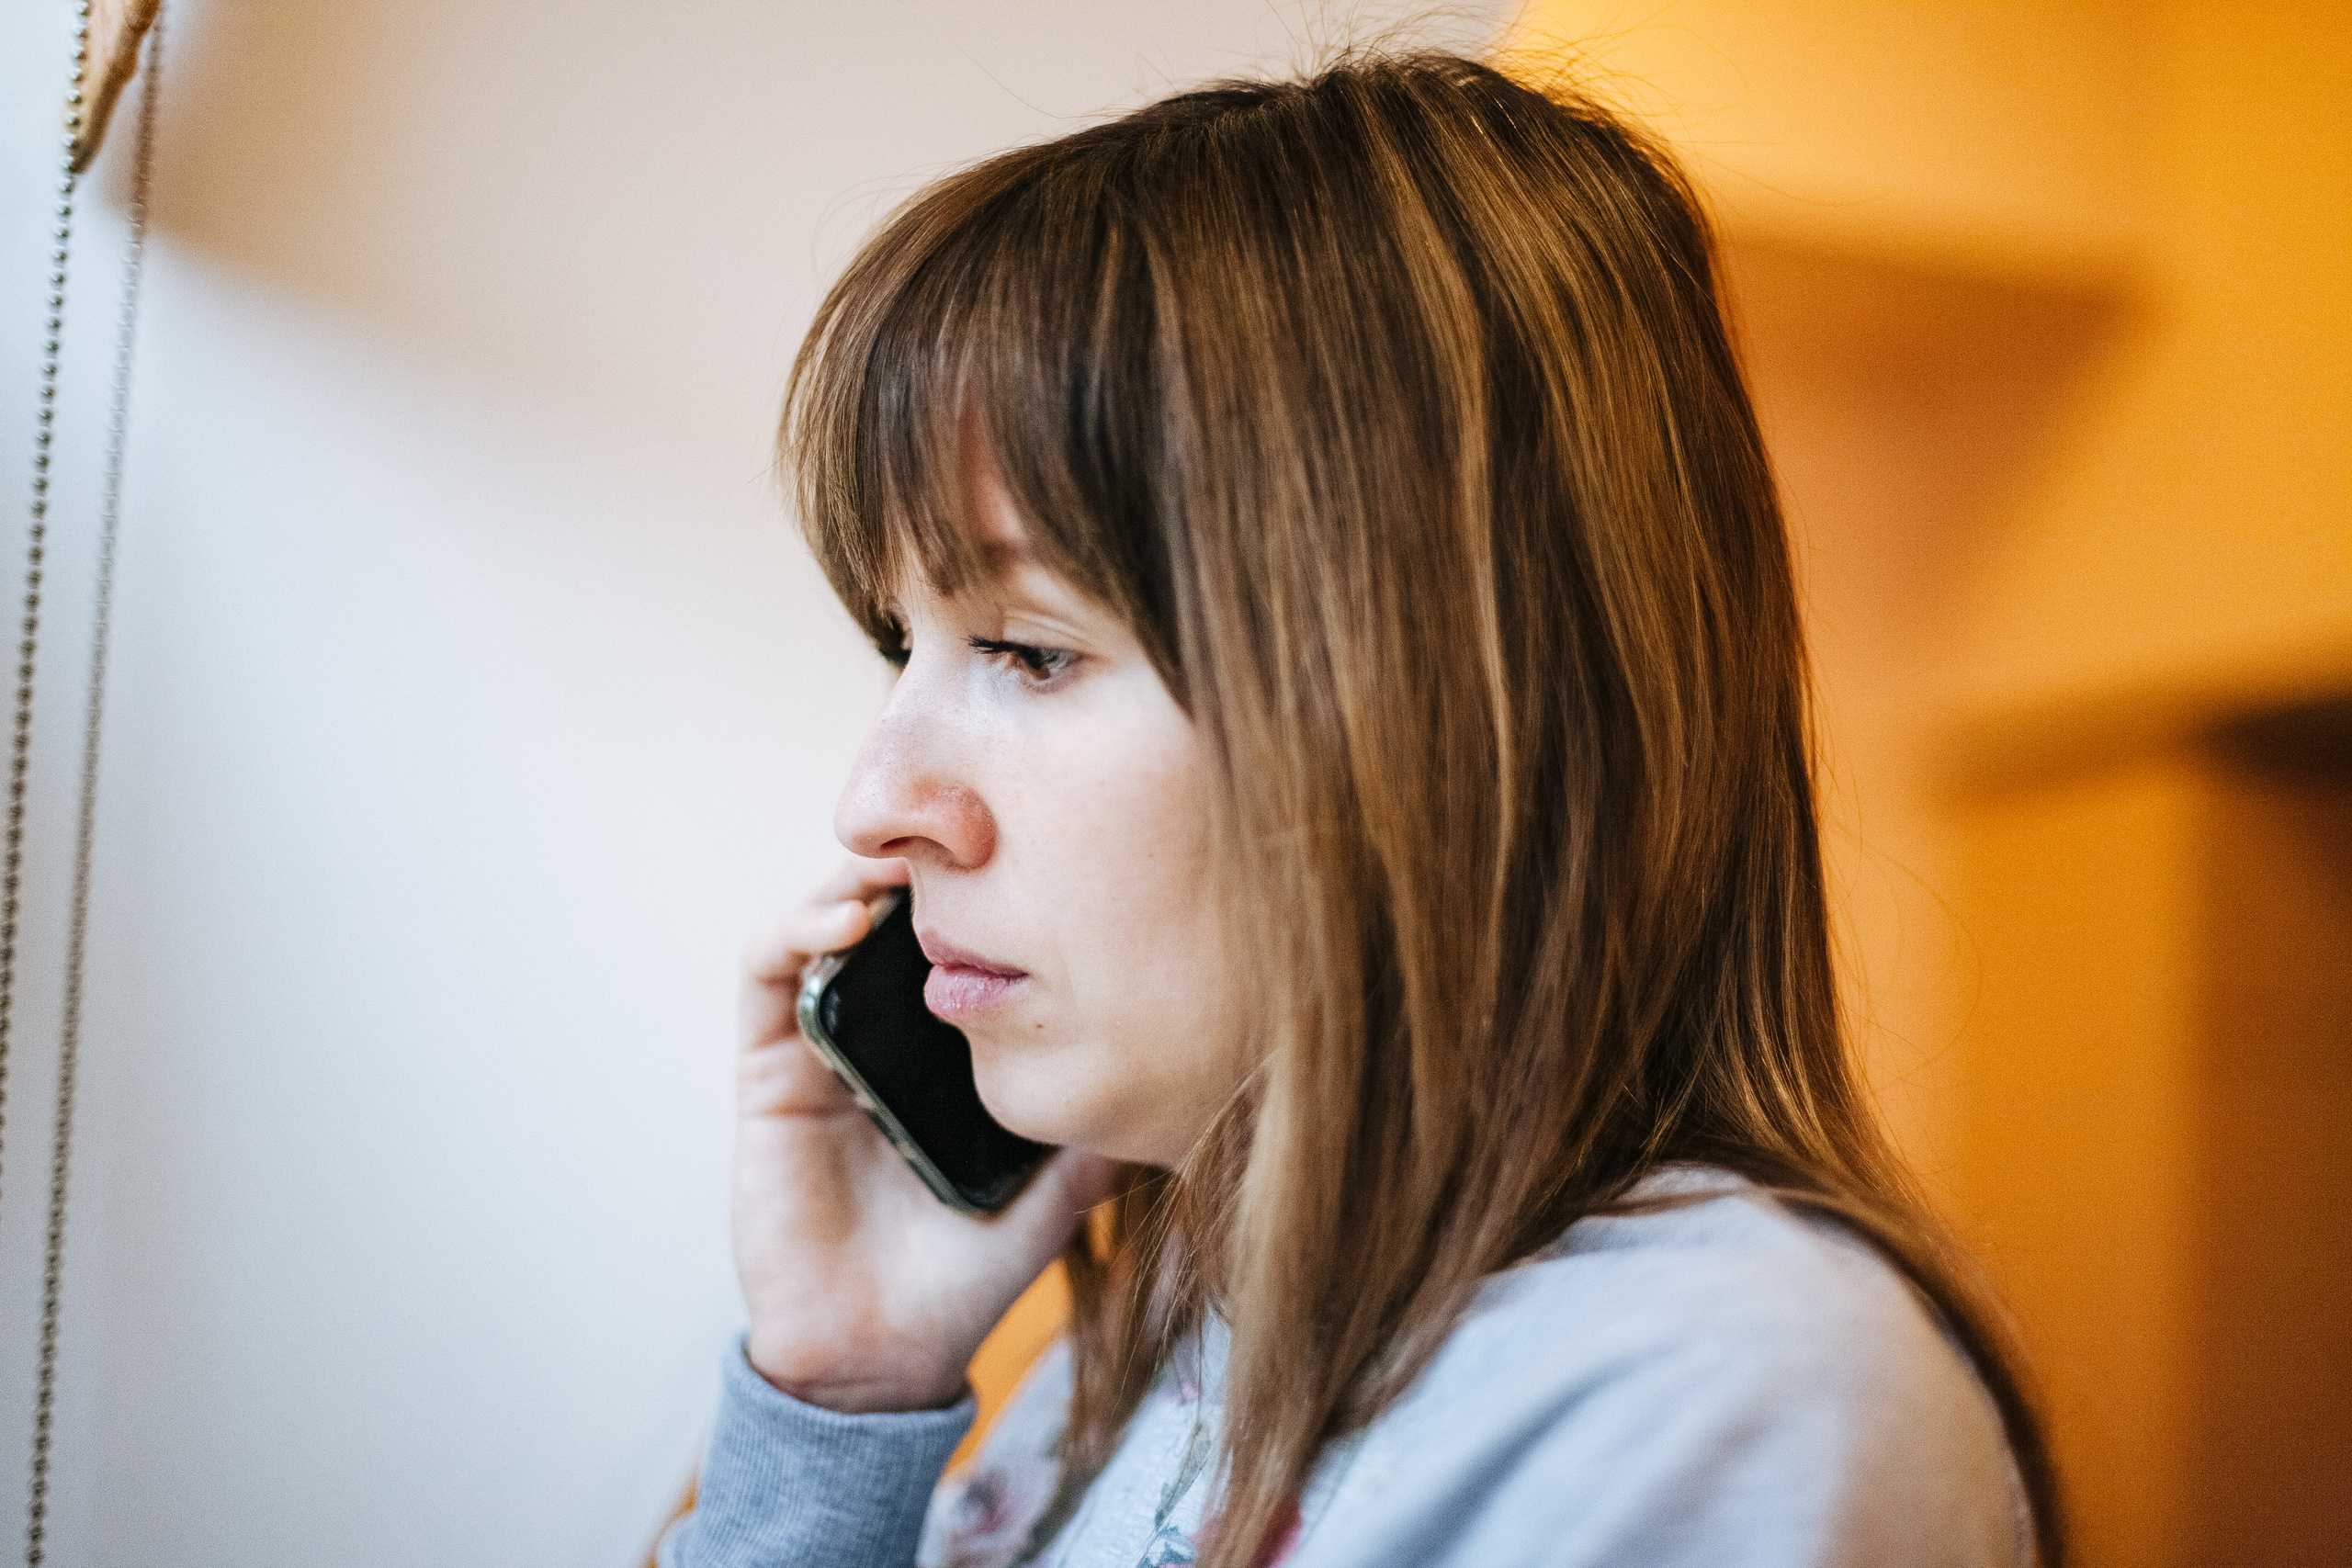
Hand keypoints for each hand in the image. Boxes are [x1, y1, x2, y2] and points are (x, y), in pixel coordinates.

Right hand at [731, 856, 1115, 1412]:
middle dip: (917, 858)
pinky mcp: (765, 1072)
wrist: (883, 1355)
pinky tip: (849, 921)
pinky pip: (765, 976)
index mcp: (942, 1051)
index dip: (979, 885)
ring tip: (903, 861)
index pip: (952, 939)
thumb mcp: (1062, 1184)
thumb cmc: (968, 1273)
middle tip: (960, 822)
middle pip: (887, 913)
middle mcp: (879, 1036)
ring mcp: (818, 1048)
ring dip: (853, 876)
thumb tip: (1194, 1073)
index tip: (1030, 845)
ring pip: (821, 921)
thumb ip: (1107, 1123)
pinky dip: (796, 929)